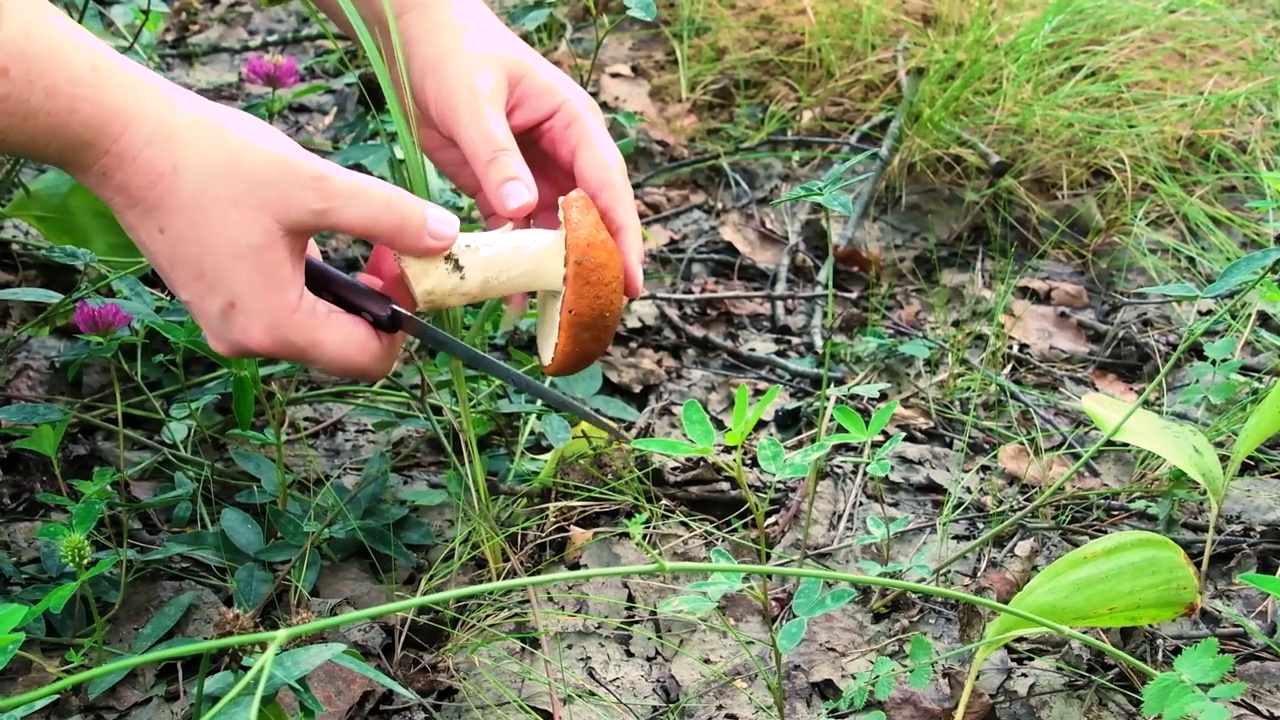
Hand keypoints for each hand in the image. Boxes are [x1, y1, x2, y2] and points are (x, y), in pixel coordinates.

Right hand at [83, 90, 461, 380]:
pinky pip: (282, 307)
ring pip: (314, 325)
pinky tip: (306, 231)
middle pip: (342, 346)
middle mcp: (248, 341)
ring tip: (345, 230)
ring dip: (343, 288)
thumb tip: (446, 237)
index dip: (404, 323)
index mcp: (275, 325)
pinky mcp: (215, 301)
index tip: (407, 269)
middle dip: (375, 301)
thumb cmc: (216, 163)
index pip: (369, 361)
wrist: (124, 141)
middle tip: (384, 245)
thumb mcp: (317, 187)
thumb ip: (389, 216)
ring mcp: (226, 324)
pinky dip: (309, 280)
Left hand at [391, 0, 644, 299]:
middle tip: (597, 312)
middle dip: (595, 264)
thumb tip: (521, 210)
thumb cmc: (455, 52)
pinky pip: (516, 233)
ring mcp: (534, 173)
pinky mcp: (502, 188)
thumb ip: (496, 156)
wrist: (416, 37)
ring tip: (554, 316)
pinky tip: (511, 296)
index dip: (621, 234)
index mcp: (573, 123)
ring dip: (553, 271)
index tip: (629, 279)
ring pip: (556, 232)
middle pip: (591, 217)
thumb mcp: (474, 102)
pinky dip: (514, 263)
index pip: (608, 185)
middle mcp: (563, 153)